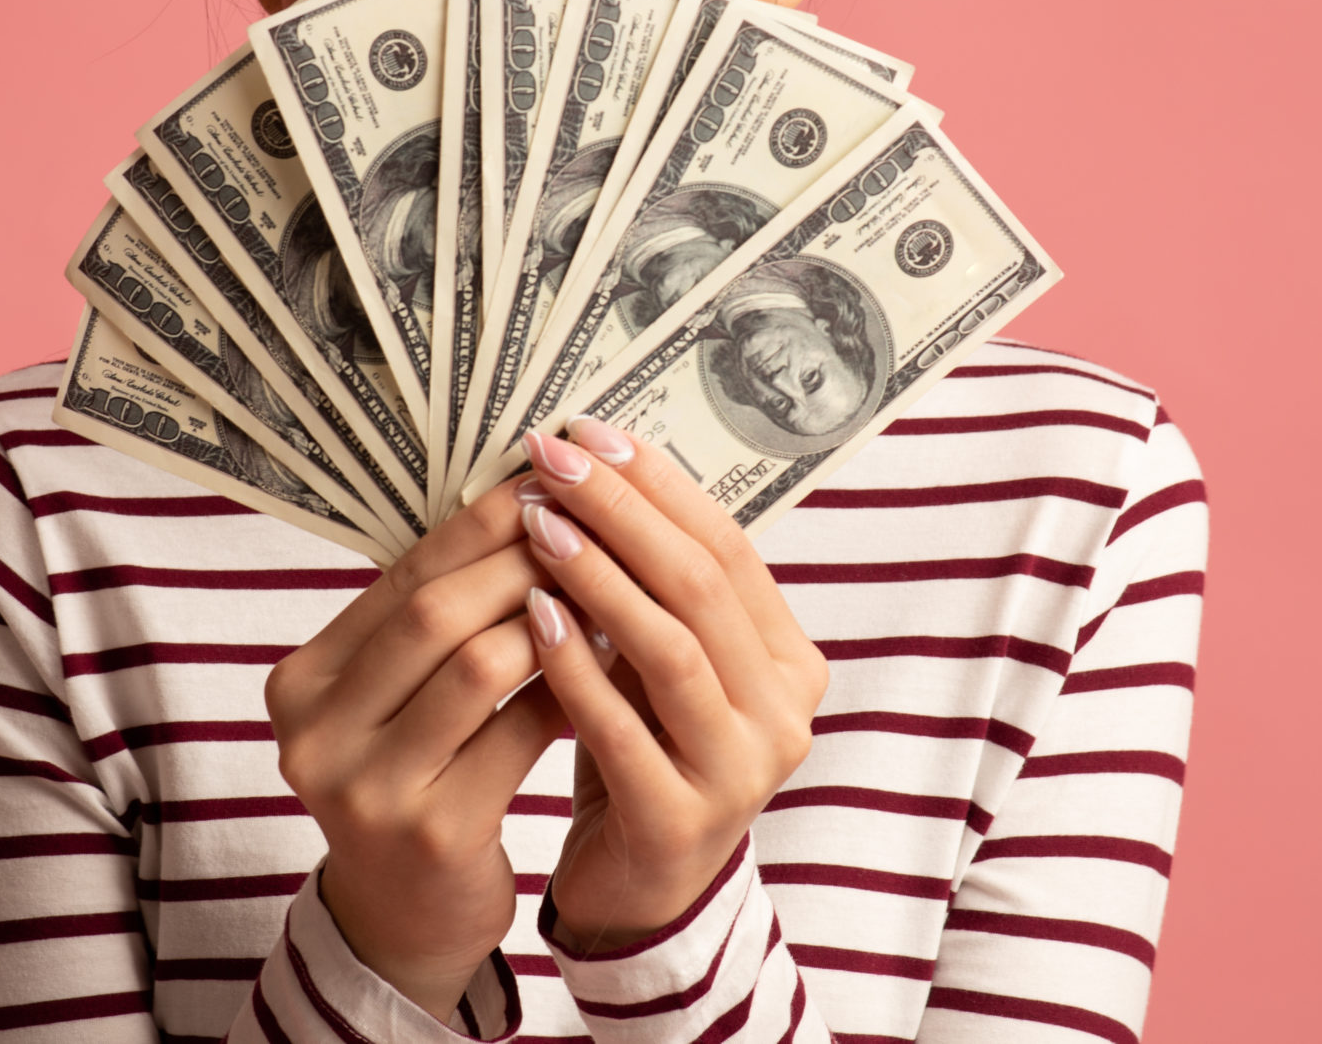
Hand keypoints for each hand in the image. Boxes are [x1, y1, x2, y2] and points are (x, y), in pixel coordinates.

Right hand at [266, 475, 567, 1015]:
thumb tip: (521, 496)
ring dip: (554, 618)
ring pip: (480, 664)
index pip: (401, 575)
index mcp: (300, 681)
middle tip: (591, 524)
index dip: (479, 522)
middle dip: (521, 558)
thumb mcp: (394, 698)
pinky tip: (606, 665)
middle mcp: (315, 731)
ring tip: (609, 590)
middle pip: (434, 611)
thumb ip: (431, 617)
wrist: (405, 918)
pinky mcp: (431, 832)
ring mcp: (367, 787)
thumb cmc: (413, 778)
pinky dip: (569, 687)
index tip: (545, 483)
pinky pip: (517, 733)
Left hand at [516, 418, 829, 950]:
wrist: (639, 892)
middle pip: (702, 587)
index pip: (727, 547)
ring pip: (672, 651)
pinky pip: (626, 732)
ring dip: (600, 578)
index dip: (658, 483)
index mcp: (788, 661)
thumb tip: (588, 462)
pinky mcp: (682, 824)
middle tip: (553, 460)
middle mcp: (783, 714)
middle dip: (623, 512)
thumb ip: (649, 586)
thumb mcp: (658, 661)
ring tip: (537, 525)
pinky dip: (579, 670)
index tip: (588, 430)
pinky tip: (532, 621)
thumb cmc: (642, 750)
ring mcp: (740, 773)